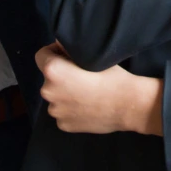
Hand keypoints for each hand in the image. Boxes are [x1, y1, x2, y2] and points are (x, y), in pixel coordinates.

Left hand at [35, 43, 163, 135]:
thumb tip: (59, 45)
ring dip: (65, 94)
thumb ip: (69, 50)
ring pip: (56, 97)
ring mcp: (54, 111)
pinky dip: (71, 110)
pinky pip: (63, 112)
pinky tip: (88, 108)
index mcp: (52, 71)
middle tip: (82, 76)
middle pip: (49, 78)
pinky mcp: (63, 125)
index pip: (41, 55)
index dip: (54, 52)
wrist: (129, 105)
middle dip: (61, 76)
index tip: (69, 56)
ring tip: (87, 94)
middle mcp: (47, 91)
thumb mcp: (91, 56)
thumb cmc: (112, 77)